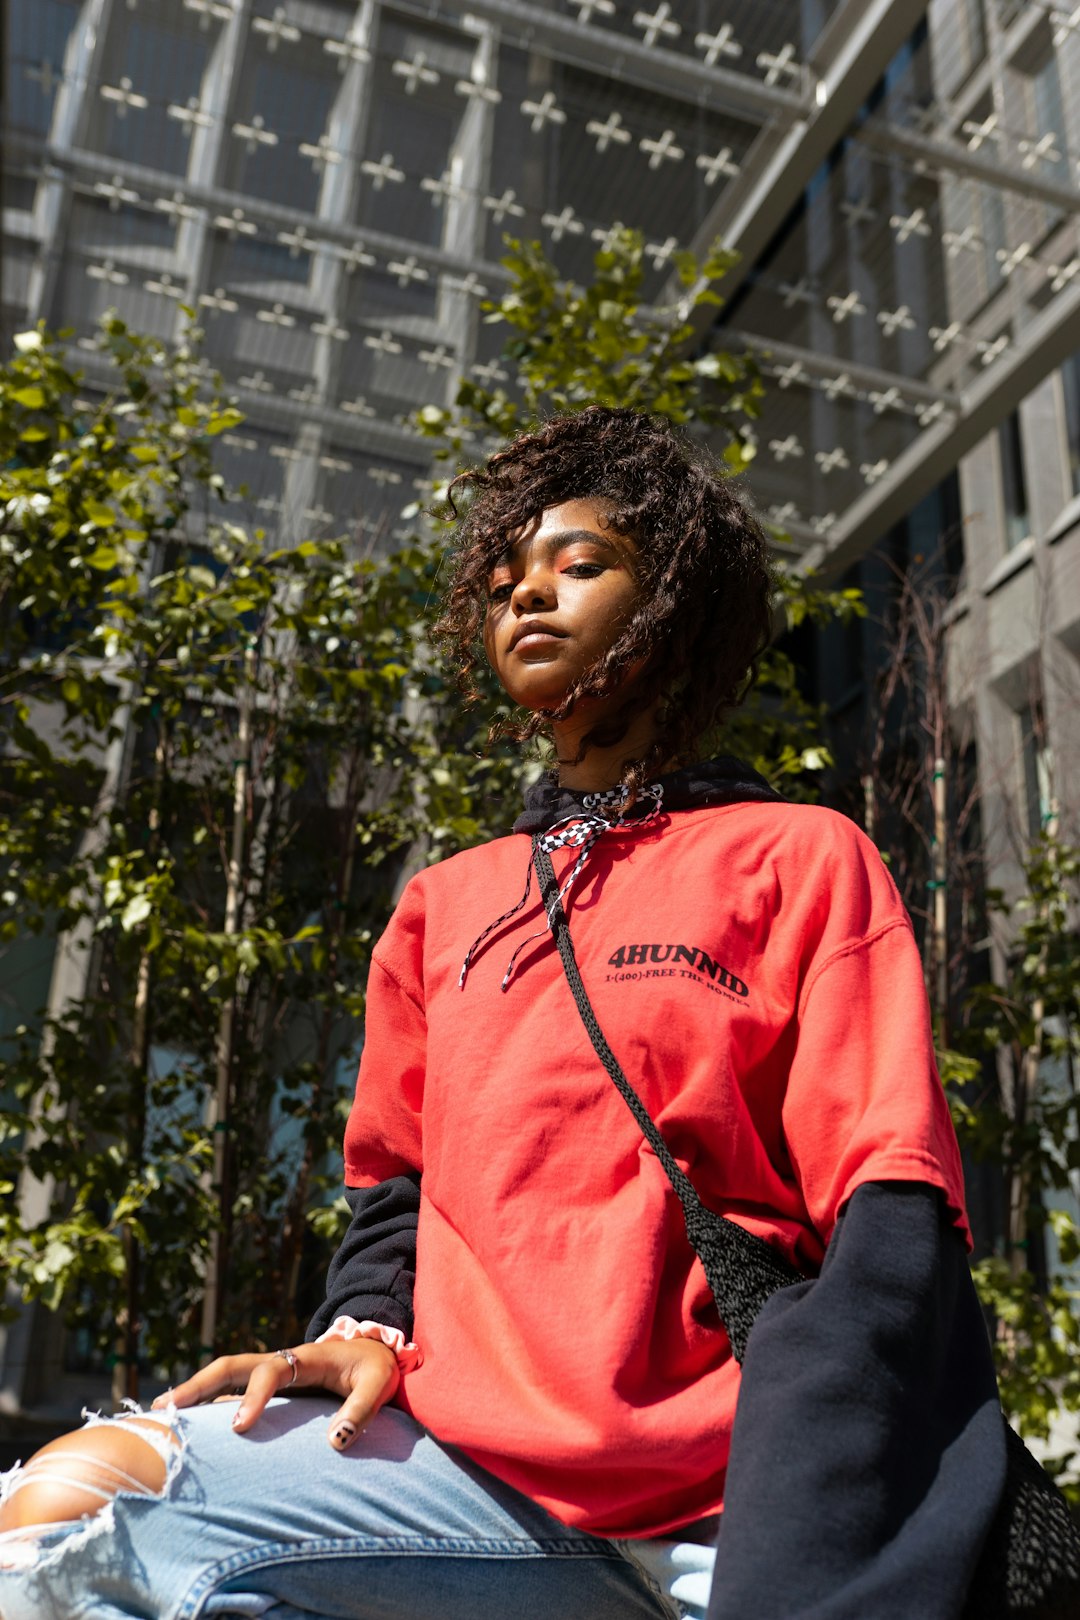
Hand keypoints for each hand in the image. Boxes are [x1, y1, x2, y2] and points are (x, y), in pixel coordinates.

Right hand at [150, 1337, 399, 1450]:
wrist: (374, 1351)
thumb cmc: (374, 1367)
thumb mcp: (378, 1382)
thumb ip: (362, 1409)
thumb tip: (335, 1443)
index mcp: (304, 1358)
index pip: (270, 1371)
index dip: (253, 1397)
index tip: (240, 1428)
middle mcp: (280, 1363)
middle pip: (231, 1366)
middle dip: (198, 1383)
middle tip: (166, 1407)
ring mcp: (272, 1376)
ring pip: (225, 1378)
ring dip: (195, 1393)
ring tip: (163, 1417)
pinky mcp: (270, 1391)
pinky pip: (233, 1394)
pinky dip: (209, 1407)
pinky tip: (191, 1429)